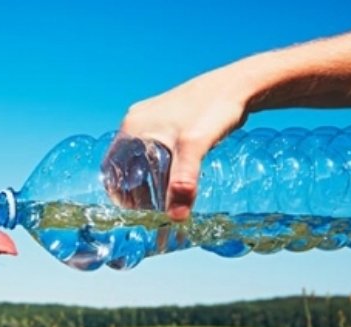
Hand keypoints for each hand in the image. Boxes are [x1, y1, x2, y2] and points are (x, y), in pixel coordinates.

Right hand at [112, 68, 248, 219]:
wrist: (239, 84)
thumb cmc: (214, 109)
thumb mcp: (195, 147)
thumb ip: (183, 182)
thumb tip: (176, 218)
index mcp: (132, 127)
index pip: (111, 168)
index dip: (118, 193)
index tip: (134, 212)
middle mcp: (137, 121)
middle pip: (125, 165)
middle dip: (135, 190)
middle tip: (153, 210)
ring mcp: (151, 119)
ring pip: (140, 158)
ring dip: (148, 179)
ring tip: (165, 198)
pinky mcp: (167, 120)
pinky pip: (154, 150)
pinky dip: (160, 168)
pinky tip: (176, 177)